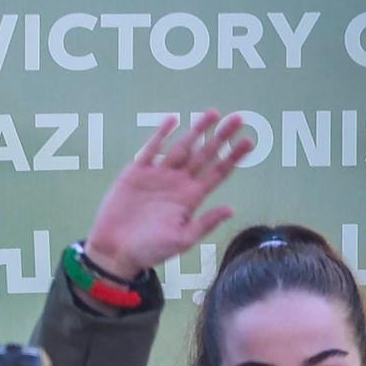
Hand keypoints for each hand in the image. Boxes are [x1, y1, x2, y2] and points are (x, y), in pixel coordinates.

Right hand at [84, 110, 252, 279]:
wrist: (116, 251)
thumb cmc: (151, 250)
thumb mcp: (182, 240)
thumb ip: (205, 223)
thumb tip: (231, 209)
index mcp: (192, 198)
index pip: (218, 173)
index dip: (233, 157)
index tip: (249, 142)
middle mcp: (178, 183)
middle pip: (205, 155)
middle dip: (221, 137)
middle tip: (239, 118)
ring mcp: (158, 175)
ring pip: (182, 147)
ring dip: (197, 130)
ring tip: (214, 114)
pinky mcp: (136, 172)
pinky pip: (151, 149)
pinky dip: (161, 135)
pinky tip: (173, 120)